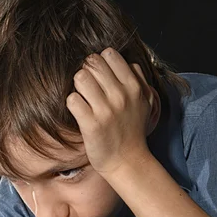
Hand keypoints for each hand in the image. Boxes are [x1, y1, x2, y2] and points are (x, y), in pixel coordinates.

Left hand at [66, 47, 154, 175]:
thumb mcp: (144, 102)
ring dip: (77, 87)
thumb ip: (138, 78)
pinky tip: (78, 112)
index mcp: (133, 87)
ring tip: (83, 99)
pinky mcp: (91, 124)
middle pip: (92, 63)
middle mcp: (121, 96)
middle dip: (86, 72)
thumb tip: (127, 62)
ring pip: (80, 77)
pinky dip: (72, 104)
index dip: (100, 63)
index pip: (108, 54)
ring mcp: (105, 110)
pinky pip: (72, 99)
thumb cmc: (132, 131)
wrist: (127, 162)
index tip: (99, 77)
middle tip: (88, 89)